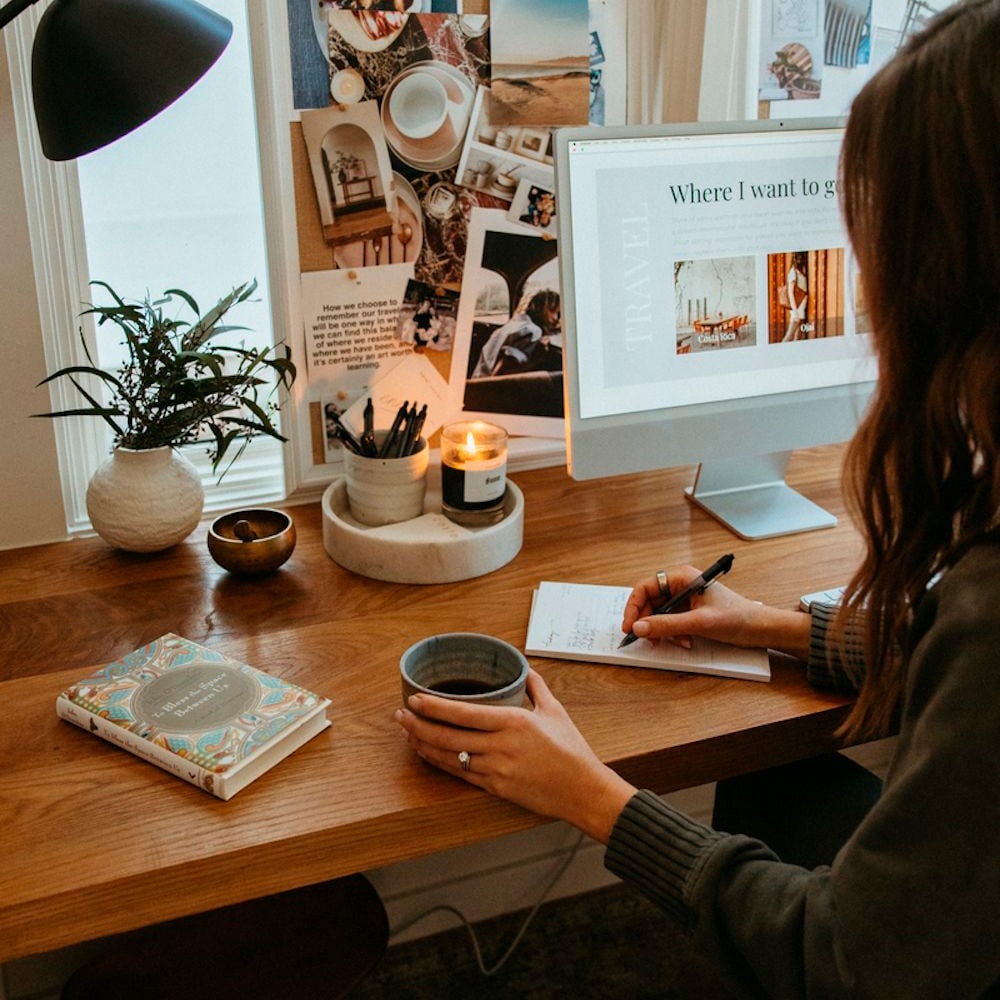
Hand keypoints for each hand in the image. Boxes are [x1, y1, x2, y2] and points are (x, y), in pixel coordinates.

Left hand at [394, 669, 635, 843]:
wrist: (583, 790)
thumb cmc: (572, 750)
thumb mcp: (554, 711)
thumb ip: (535, 686)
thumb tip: (523, 668)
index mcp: (514, 722)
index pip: (464, 714)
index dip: (434, 708)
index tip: (414, 699)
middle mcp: (502, 746)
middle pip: (449, 737)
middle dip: (419, 726)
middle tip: (399, 715)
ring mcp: (497, 770)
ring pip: (451, 757)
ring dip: (424, 745)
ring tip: (406, 733)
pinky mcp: (496, 788)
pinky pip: (462, 774)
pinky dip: (441, 763)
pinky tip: (428, 754)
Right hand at [622, 566, 810, 659]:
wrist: (761, 629)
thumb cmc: (738, 617)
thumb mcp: (698, 623)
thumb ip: (666, 625)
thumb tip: (638, 627)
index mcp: (682, 577)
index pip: (645, 587)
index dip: (634, 607)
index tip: (630, 626)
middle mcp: (682, 585)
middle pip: (650, 602)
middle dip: (649, 622)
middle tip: (648, 638)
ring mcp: (687, 599)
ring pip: (660, 614)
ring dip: (663, 630)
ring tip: (675, 641)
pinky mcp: (691, 611)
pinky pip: (671, 621)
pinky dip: (673, 633)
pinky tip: (685, 641)